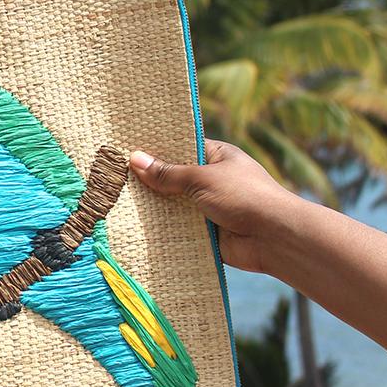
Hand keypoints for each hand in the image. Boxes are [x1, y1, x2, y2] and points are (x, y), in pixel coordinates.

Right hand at [128, 139, 303, 273]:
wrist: (274, 238)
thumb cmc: (244, 196)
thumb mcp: (203, 178)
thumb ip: (168, 173)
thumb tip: (134, 159)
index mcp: (217, 157)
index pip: (181, 148)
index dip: (156, 149)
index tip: (125, 148)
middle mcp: (212, 181)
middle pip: (173, 178)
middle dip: (149, 181)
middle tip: (112, 176)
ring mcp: (207, 208)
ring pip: (173, 205)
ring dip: (153, 207)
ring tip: (115, 201)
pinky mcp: (204, 233)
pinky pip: (177, 229)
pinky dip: (161, 229)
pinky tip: (132, 226)